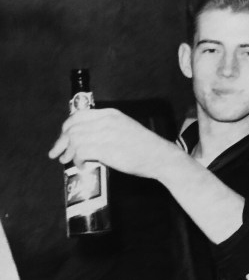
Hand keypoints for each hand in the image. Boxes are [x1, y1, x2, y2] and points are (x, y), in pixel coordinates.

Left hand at [48, 108, 174, 178]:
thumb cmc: (145, 147)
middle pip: (73, 128)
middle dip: (61, 141)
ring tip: (66, 161)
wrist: (161, 157)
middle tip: (57, 153)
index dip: (66, 127)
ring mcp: (106, 135)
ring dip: (67, 152)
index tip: (63, 137)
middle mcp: (107, 121)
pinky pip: (81, 152)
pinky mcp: (106, 149)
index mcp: (111, 114)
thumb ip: (107, 129)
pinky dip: (77, 160)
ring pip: (75, 140)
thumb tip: (87, 138)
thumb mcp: (126, 128)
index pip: (79, 115)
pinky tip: (81, 166)